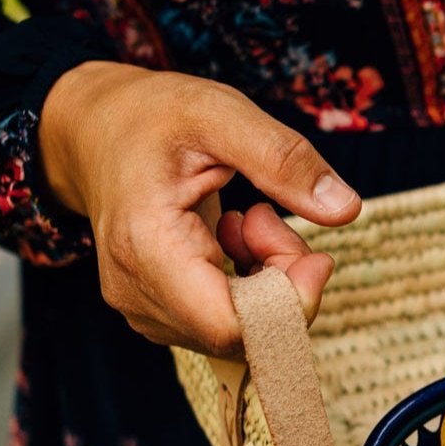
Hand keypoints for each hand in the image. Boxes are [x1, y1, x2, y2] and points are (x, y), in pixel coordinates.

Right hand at [39, 61, 361, 355]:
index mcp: (146, 246)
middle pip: (244, 332)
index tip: (316, 255)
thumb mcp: (221, 113)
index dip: (290, 303)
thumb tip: (346, 209)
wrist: (98, 131)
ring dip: (269, 278)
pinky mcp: (161, 310)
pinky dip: (252, 283)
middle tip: (272, 218)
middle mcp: (137, 291)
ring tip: (251, 218)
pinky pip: (229, 321)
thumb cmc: (153, 118)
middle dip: (284, 281)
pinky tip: (235, 236)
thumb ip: (283, 159)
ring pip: (241, 330)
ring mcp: (145, 307)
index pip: (231, 326)